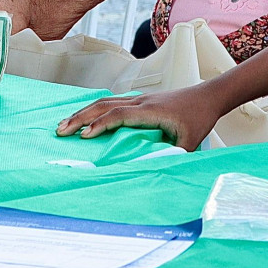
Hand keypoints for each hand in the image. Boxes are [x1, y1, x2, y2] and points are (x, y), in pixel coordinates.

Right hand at [54, 85, 227, 151]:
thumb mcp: (190, 143)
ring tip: (64, 124)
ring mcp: (139, 98)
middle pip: (104, 105)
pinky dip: (93, 109)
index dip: (99, 124)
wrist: (208, 97)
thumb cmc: (199, 119)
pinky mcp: (139, 100)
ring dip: (83, 112)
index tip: (83, 136)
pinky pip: (111, 102)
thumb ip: (173, 156)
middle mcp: (141, 101)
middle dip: (80, 117)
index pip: (118, 115)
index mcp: (151, 111)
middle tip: (60, 130)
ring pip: (104, 101)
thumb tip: (157, 171)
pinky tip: (83, 117)